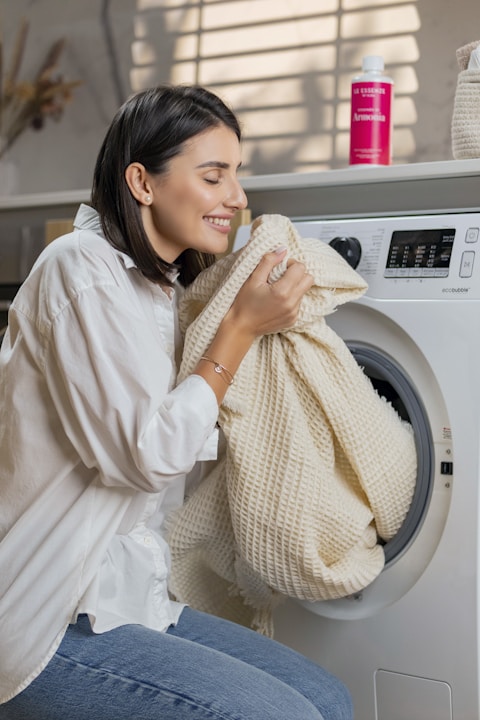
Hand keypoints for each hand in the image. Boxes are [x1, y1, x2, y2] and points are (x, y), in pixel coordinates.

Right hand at [195, 250, 312, 403]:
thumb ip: (268, 262)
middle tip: (283, 275)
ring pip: (304, 290)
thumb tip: (282, 250)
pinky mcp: (293, 319)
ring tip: (278, 289)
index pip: (300, 268)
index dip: (291, 264)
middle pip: (309, 279)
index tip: (281, 267)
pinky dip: (292, 297)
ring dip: (295, 286)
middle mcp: (291, 303)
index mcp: (282, 291)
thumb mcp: (253, 279)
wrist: (241, 327)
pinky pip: (299, 302)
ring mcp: (294, 313)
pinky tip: (278, 300)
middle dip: (298, 273)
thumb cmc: (244, 303)